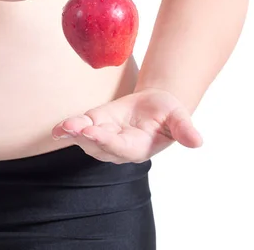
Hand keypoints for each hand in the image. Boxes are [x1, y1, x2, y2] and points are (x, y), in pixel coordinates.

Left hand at [52, 88, 202, 163]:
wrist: (154, 105)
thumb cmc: (167, 111)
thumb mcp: (178, 116)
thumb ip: (184, 129)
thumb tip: (197, 141)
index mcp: (138, 148)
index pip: (120, 147)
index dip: (106, 140)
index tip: (94, 132)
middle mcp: (118, 148)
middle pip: (98, 146)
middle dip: (84, 137)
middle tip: (71, 127)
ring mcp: (104, 139)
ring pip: (86, 141)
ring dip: (74, 133)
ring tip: (63, 126)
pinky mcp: (95, 126)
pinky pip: (80, 131)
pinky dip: (67, 130)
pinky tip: (56, 129)